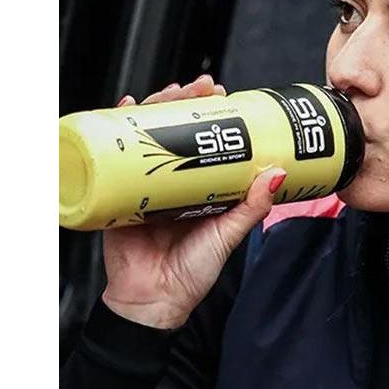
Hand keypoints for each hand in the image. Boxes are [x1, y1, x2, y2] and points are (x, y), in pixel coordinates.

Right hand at [101, 75, 285, 328]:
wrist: (152, 301)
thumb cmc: (191, 274)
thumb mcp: (227, 235)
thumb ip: (251, 208)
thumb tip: (276, 174)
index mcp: (197, 188)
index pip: (204, 141)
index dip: (210, 115)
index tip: (223, 96)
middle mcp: (171, 181)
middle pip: (174, 130)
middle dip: (184, 102)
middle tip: (200, 87)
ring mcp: (143, 184)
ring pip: (145, 136)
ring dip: (154, 108)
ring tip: (169, 93)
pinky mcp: (117, 193)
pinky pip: (112, 157)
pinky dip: (114, 129)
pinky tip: (123, 108)